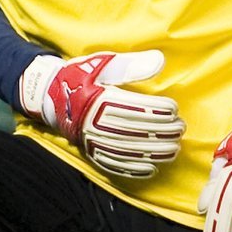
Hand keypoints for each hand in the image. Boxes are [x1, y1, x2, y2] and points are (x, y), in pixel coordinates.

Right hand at [19, 50, 183, 178]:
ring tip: (173, 149)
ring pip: (127, 151)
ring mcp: (91, 140)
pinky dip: (133, 169)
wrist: (50, 95)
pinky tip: (151, 168)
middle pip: (134, 131)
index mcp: (97, 99)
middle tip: (180, 129)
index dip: (156, 109)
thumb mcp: (102, 64)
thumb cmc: (81, 76)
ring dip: (153, 152)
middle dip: (161, 132)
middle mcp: (93, 122)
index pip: (134, 107)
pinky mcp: (89, 151)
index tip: (174, 109)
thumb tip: (159, 62)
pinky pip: (113, 164)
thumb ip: (130, 65)